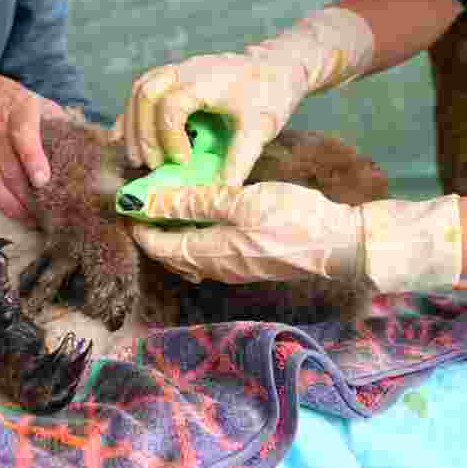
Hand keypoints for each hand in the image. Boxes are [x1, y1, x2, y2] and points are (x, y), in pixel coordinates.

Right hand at [0, 69, 66, 222]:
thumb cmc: (7, 97)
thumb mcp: (33, 98)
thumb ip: (55, 118)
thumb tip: (81, 141)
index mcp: (17, 108)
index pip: (23, 135)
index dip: (33, 159)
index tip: (42, 181)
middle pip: (8, 166)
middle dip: (25, 196)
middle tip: (42, 215)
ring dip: (6, 202)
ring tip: (23, 218)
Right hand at [121, 8, 374, 182]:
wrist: (276, 66)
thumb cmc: (270, 94)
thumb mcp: (261, 127)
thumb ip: (240, 158)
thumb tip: (223, 191)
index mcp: (207, 79)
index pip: (172, 105)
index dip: (169, 136)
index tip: (183, 162)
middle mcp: (186, 69)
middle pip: (146, 93)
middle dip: (143, 133)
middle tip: (151, 165)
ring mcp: (177, 69)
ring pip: (139, 89)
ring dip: (133, 125)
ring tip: (138, 158)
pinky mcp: (173, 75)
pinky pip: (141, 89)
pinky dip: (131, 114)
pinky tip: (123, 137)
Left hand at [130, 182, 461, 291]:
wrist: (340, 244)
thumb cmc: (292, 220)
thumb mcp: (240, 202)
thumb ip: (195, 201)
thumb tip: (150, 200)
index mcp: (209, 253)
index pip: (157, 244)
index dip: (138, 223)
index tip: (126, 199)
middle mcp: (215, 268)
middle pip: (169, 252)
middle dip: (150, 228)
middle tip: (142, 198)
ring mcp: (231, 268)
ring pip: (187, 252)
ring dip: (171, 231)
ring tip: (166, 201)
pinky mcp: (246, 262)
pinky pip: (206, 251)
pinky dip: (193, 233)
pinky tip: (199, 211)